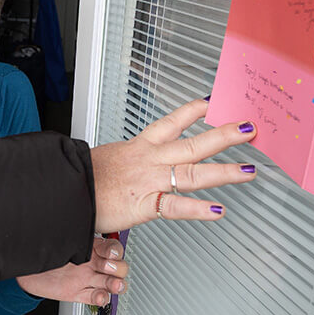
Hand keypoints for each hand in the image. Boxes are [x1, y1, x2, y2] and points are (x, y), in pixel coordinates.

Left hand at [17, 237, 127, 305]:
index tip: (111, 253)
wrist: (26, 265)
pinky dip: (101, 298)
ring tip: (114, 285)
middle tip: (108, 268)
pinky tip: (99, 296)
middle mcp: (91, 262)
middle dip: (118, 268)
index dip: (115, 250)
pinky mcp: (77, 292)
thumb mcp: (57, 238)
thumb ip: (68, 234)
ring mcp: (85, 278)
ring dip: (116, 285)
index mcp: (89, 246)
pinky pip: (94, 297)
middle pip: (118, 267)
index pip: (111, 247)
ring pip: (110, 283)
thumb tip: (72, 220)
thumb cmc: (42, 247)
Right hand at [90, 98, 256, 231]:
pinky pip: (177, 206)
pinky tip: (218, 211)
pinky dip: (198, 210)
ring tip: (248, 171)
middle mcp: (149, 161)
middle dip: (224, 136)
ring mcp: (151, 181)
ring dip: (225, 172)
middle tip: (248, 129)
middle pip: (194, 144)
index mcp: (138, 147)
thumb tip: (127, 169)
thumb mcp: (103, 160)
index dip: (193, 112)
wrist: (65, 190)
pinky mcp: (146, 205)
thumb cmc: (80, 179)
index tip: (211, 104)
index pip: (170, 123)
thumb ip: (123, 164)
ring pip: (194, 172)